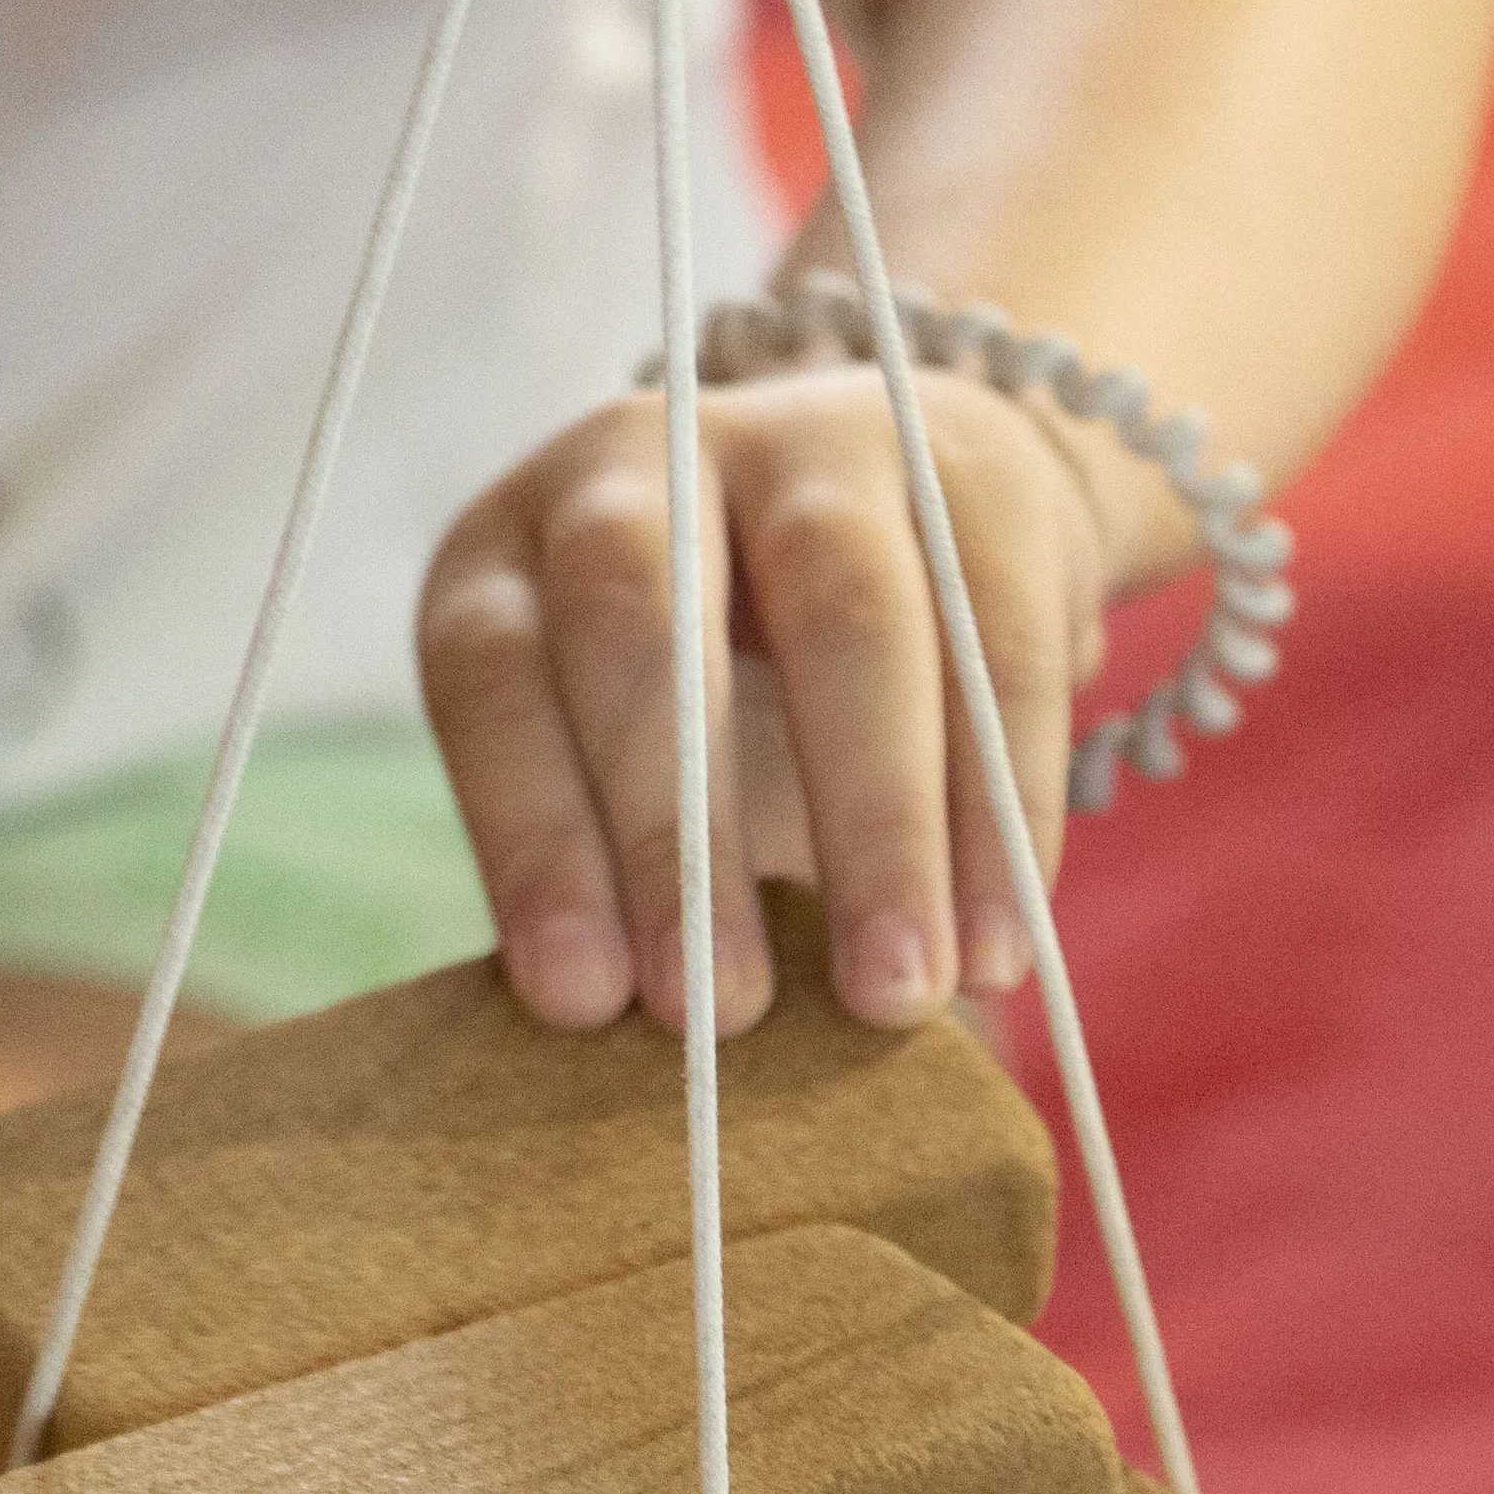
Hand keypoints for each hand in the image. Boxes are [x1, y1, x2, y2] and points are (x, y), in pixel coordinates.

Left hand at [420, 363, 1112, 1035]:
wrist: (924, 516)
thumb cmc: (740, 695)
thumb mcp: (638, 756)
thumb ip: (622, 876)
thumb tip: (639, 1048)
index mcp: (517, 545)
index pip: (491, 673)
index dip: (531, 838)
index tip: (579, 1003)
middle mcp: (646, 462)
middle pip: (645, 623)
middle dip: (684, 837)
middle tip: (725, 1019)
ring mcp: (815, 445)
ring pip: (851, 621)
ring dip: (875, 828)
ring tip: (895, 996)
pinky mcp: (975, 478)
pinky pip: (1002, 649)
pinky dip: (1003, 816)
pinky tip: (997, 947)